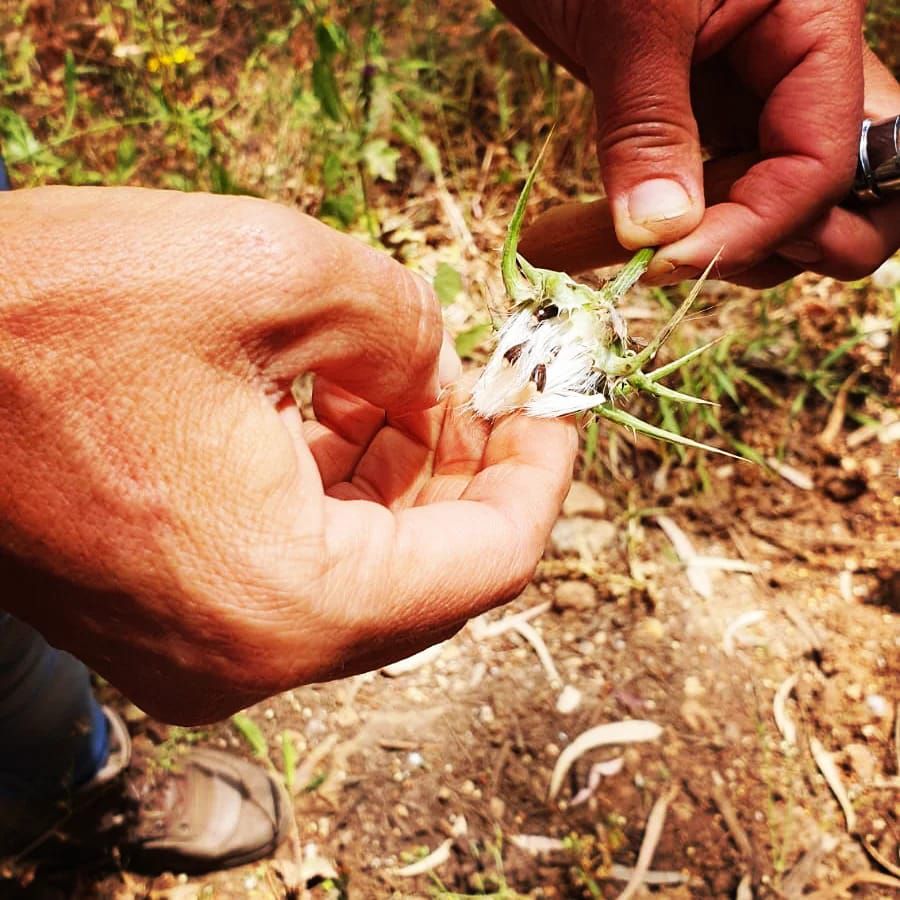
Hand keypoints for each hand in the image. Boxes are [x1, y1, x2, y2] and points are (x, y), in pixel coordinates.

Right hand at [0, 187, 575, 723]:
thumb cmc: (35, 317)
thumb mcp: (262, 269)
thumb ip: (400, 321)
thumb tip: (443, 366)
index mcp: (286, 599)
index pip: (487, 562)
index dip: (540, 474)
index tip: (556, 402)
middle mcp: (250, 654)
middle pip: (432, 573)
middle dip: (470, 466)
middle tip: (481, 379)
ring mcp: (209, 646)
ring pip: (370, 567)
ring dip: (405, 473)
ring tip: (402, 378)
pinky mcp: (176, 615)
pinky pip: (306, 563)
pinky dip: (344, 491)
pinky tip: (337, 410)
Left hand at [495, 1, 899, 285]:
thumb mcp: (631, 19)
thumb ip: (649, 126)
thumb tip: (659, 233)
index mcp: (813, 25)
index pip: (825, 160)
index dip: (757, 227)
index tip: (672, 259)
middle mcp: (795, 73)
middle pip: (844, 194)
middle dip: (783, 245)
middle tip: (693, 255)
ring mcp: (748, 102)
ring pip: (777, 210)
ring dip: (721, 250)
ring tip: (634, 252)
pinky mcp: (696, 122)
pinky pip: (710, 196)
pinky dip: (670, 231)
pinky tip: (613, 241)